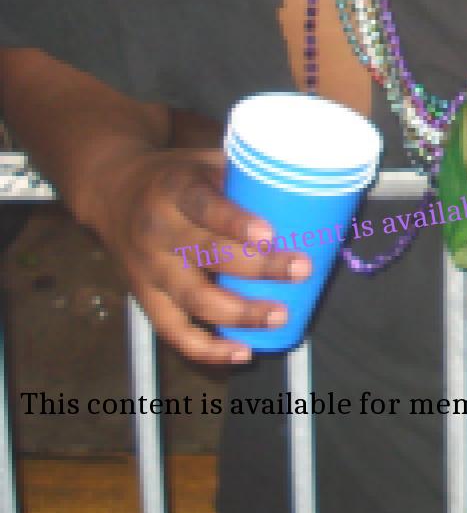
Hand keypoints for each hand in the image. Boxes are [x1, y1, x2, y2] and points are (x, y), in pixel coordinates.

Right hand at [91, 147, 310, 363]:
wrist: (112, 192)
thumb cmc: (176, 175)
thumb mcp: (204, 159)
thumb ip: (245, 172)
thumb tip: (309, 183)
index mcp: (176, 190)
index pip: (204, 206)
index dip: (235, 222)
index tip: (269, 235)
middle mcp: (159, 231)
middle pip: (208, 255)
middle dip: (258, 267)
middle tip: (301, 270)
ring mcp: (150, 268)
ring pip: (194, 298)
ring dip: (240, 313)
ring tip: (280, 315)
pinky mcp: (145, 298)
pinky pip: (173, 331)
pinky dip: (206, 348)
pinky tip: (242, 353)